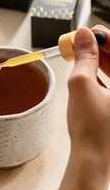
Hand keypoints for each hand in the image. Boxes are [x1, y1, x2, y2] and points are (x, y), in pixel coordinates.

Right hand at [59, 26, 109, 189]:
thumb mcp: (82, 84)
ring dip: (100, 58)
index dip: (107, 37)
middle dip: (102, 47)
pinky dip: (101, 70)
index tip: (89, 33)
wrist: (91, 156)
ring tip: (81, 53)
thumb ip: (84, 56)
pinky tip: (88, 68)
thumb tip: (83, 35)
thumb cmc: (89, 125)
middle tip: (81, 42)